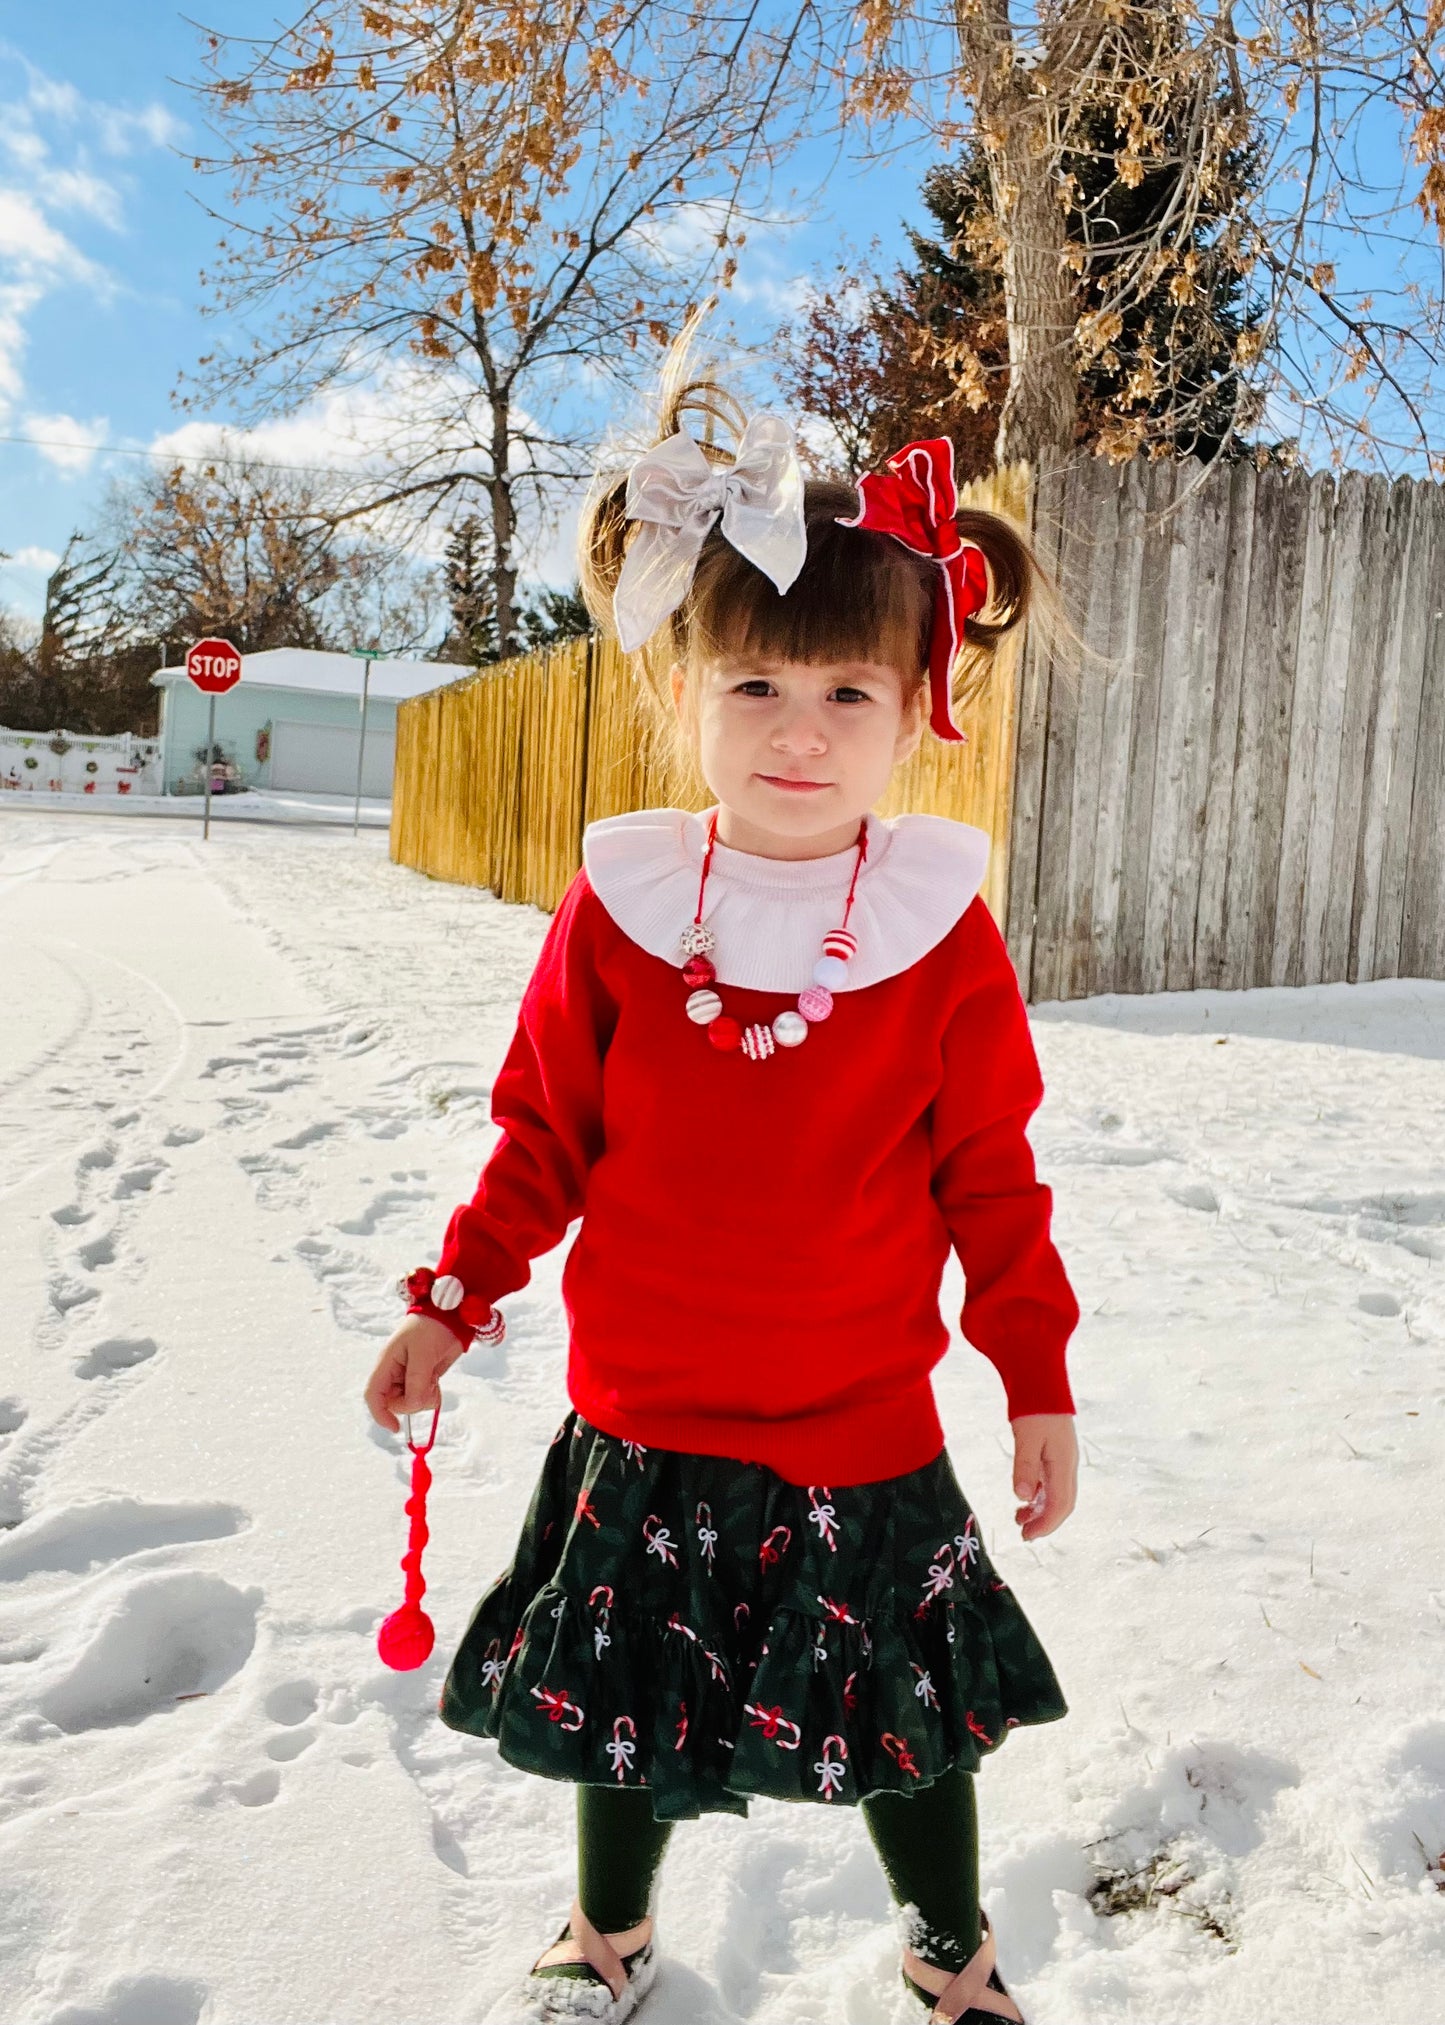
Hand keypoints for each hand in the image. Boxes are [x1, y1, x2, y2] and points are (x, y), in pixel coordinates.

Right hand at [363, 1313, 467, 1433]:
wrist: (451, 1317)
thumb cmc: (431, 1329)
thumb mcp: (423, 1354)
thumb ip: (416, 1382)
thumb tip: (413, 1405)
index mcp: (386, 1363)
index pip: (373, 1395)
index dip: (380, 1414)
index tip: (396, 1427)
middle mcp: (394, 1373)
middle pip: (394, 1403)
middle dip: (411, 1401)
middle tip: (429, 1384)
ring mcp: (408, 1377)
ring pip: (410, 1403)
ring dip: (424, 1397)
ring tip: (433, 1377)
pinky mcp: (422, 1380)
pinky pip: (423, 1398)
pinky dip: (431, 1396)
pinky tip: (436, 1380)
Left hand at [1010, 1413, 1077, 1540]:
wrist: (1043, 1382)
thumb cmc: (1035, 1408)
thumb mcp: (1026, 1437)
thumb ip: (1025, 1467)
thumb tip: (1022, 1497)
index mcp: (1064, 1463)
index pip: (1060, 1504)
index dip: (1046, 1524)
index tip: (1028, 1535)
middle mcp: (1068, 1464)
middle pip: (1062, 1503)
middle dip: (1045, 1522)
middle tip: (1024, 1535)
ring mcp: (1063, 1459)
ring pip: (1057, 1494)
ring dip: (1040, 1510)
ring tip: (1019, 1519)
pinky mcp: (1055, 1454)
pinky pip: (1051, 1482)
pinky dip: (1039, 1495)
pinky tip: (1024, 1498)